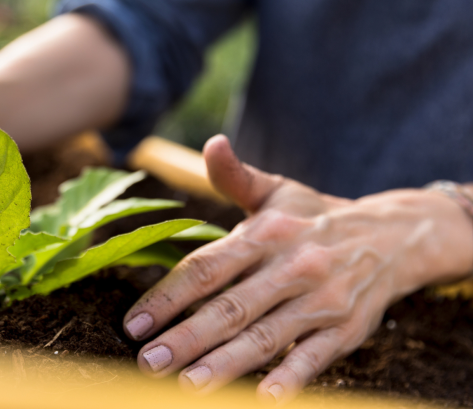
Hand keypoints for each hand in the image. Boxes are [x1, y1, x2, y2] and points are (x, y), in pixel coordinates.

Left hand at [123, 135, 472, 404]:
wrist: (393, 237)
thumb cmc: (314, 216)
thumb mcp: (276, 190)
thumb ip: (235, 176)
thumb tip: (211, 143)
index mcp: (266, 233)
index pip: (207, 268)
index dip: (168, 296)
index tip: (134, 324)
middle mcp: (292, 266)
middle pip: (230, 307)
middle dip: (187, 337)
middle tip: (148, 361)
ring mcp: (321, 300)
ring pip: (266, 335)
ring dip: (226, 362)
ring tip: (188, 385)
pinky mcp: (346, 329)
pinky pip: (315, 356)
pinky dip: (291, 377)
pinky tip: (263, 397)